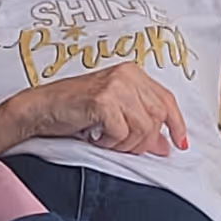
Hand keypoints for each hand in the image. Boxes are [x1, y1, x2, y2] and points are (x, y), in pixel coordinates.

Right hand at [5, 64, 186, 156]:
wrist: (40, 108)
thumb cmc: (73, 109)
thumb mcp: (114, 113)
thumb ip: (141, 122)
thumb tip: (165, 145)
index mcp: (133, 73)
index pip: (166, 100)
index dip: (177, 124)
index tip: (180, 144)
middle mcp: (127, 75)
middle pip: (157, 117)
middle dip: (145, 140)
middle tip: (124, 146)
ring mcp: (115, 86)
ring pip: (142, 127)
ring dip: (126, 144)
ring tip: (106, 140)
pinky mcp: (103, 100)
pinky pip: (121, 133)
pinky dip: (110, 143)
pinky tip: (95, 137)